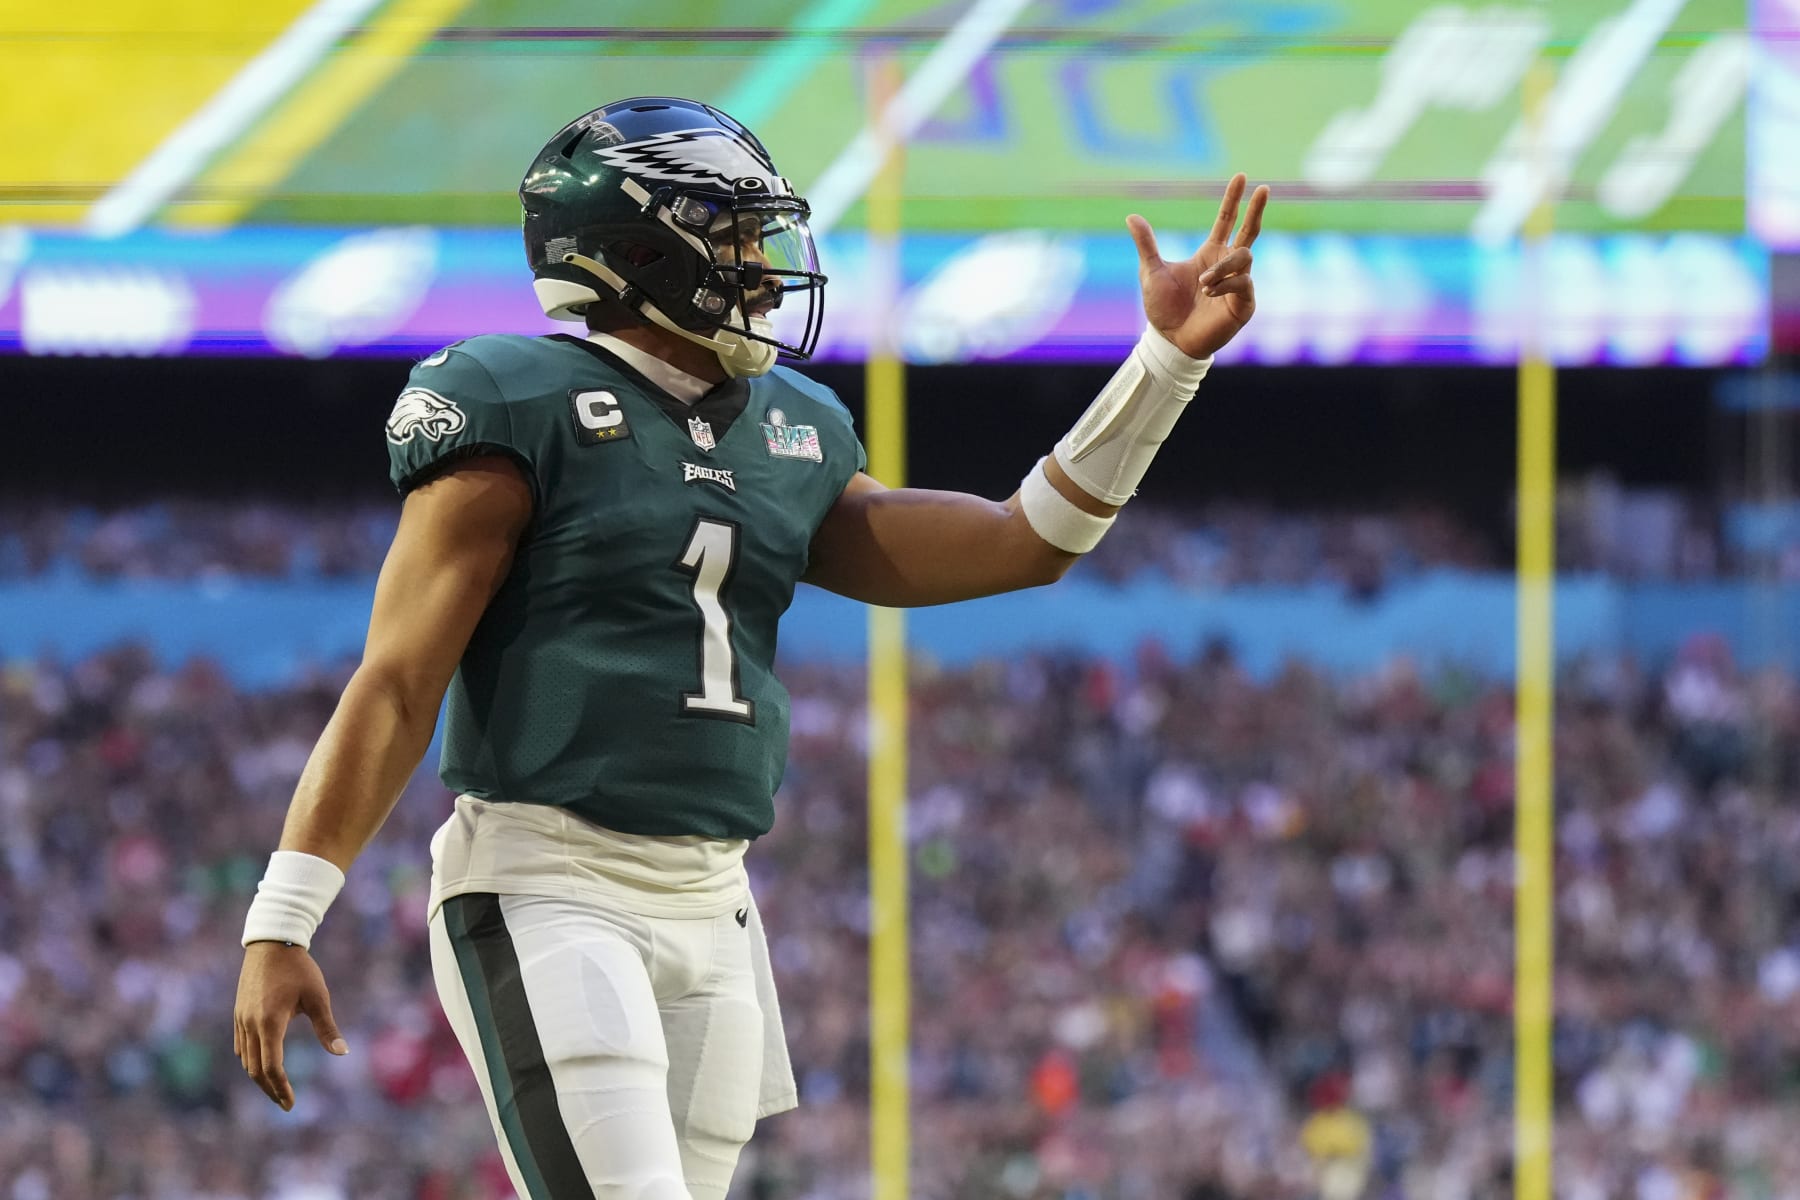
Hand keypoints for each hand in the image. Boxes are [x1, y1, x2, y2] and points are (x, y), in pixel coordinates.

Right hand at [233, 942, 347, 1109]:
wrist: (271, 942)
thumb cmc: (299, 969)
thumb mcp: (318, 997)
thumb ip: (327, 1027)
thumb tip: (342, 1052)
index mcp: (270, 1023)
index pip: (272, 1067)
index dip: (281, 1088)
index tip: (291, 1103)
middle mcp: (250, 1025)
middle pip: (255, 1070)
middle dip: (270, 1090)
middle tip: (285, 1104)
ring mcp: (241, 1019)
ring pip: (246, 1060)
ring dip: (259, 1078)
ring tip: (276, 1088)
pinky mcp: (238, 1013)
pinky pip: (241, 1046)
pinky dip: (251, 1061)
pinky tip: (263, 1065)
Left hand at [1127, 173, 1269, 359]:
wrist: (1169, 340)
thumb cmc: (1163, 309)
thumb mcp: (1151, 271)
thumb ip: (1146, 244)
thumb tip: (1131, 216)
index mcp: (1210, 253)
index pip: (1226, 220)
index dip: (1233, 199)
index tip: (1241, 177)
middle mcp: (1228, 265)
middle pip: (1250, 231)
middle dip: (1257, 209)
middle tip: (1264, 189)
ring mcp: (1239, 284)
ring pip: (1244, 258)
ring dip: (1223, 267)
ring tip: (1203, 283)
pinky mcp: (1244, 304)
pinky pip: (1244, 283)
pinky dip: (1226, 283)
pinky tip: (1209, 291)